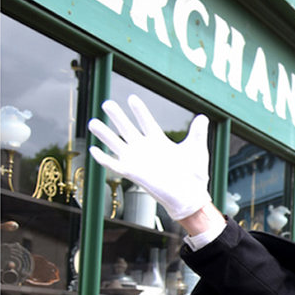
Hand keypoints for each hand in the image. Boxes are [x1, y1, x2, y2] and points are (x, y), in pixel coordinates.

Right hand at [88, 95, 211, 221]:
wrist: (189, 196)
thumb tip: (202, 117)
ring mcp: (137, 161)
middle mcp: (145, 149)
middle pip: (127, 128)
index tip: (132, 98)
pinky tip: (93, 150)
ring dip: (104, 134)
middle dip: (117, 116)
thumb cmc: (194, 176)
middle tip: (107, 103)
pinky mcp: (132, 173)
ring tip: (92, 122)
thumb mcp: (196, 149)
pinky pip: (113, 165)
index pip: (146, 122)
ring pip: (116, 144)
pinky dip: (103, 158)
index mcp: (159, 142)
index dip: (139, 111)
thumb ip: (197, 133)